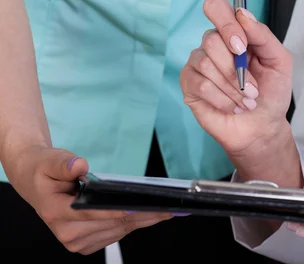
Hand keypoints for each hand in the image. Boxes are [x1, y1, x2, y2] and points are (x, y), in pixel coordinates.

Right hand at [9, 146, 172, 254]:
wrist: (36, 182)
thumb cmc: (44, 171)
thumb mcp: (50, 160)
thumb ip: (64, 163)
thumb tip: (80, 166)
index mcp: (54, 212)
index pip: (89, 214)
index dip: (113, 212)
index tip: (135, 208)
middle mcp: (66, 232)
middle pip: (111, 224)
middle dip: (140, 215)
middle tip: (166, 206)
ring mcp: (77, 241)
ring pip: (119, 231)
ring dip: (143, 221)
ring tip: (167, 210)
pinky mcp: (88, 243)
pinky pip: (117, 234)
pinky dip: (135, 224)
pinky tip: (152, 214)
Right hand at [180, 0, 299, 184]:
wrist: (263, 126)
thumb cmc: (271, 92)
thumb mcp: (279, 61)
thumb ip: (263, 36)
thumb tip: (242, 14)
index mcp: (234, 33)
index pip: (216, 8)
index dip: (227, 24)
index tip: (241, 46)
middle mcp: (213, 44)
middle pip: (211, 39)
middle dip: (235, 68)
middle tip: (253, 88)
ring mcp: (198, 64)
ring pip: (206, 63)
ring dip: (233, 88)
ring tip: (246, 101)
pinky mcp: (190, 85)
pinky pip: (201, 84)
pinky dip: (222, 99)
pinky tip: (233, 107)